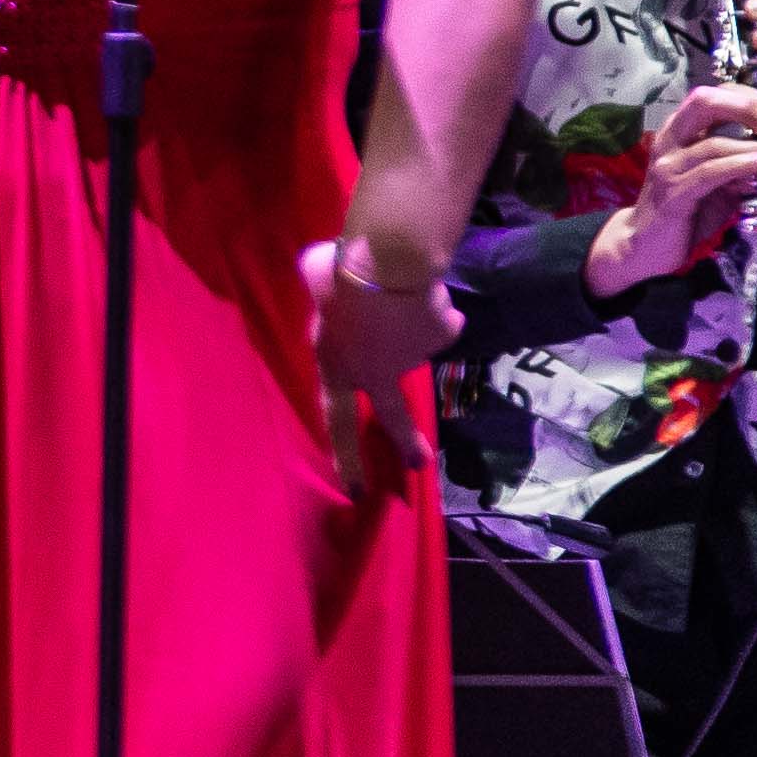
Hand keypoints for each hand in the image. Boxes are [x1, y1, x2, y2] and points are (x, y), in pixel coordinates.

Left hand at [303, 240, 459, 486]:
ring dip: (408, 320)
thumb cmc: (336, 275)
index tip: (357, 492)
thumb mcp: (315, 286)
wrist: (386, 264)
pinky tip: (421, 285)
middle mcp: (377, 372)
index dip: (346, 457)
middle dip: (406, 441)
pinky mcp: (441, 336)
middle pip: (392, 414)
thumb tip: (322, 275)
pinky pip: (439, 317)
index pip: (339, 422)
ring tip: (397, 287)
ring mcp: (413, 357)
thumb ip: (324, 294)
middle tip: (421, 463)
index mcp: (337, 367)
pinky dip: (432, 302)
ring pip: (415, 341)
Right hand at [586, 81, 756, 296]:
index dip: (749, 98)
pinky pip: (710, 173)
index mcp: (679, 131)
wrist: (645, 245)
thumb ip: (738, 164)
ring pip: (714, 143)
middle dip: (747, 106)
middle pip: (705, 102)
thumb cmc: (685, 210)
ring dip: (755, 147)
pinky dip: (739, 165)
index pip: (713, 95)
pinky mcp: (673, 194)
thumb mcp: (716, 182)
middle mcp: (669, 141)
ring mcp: (669, 167)